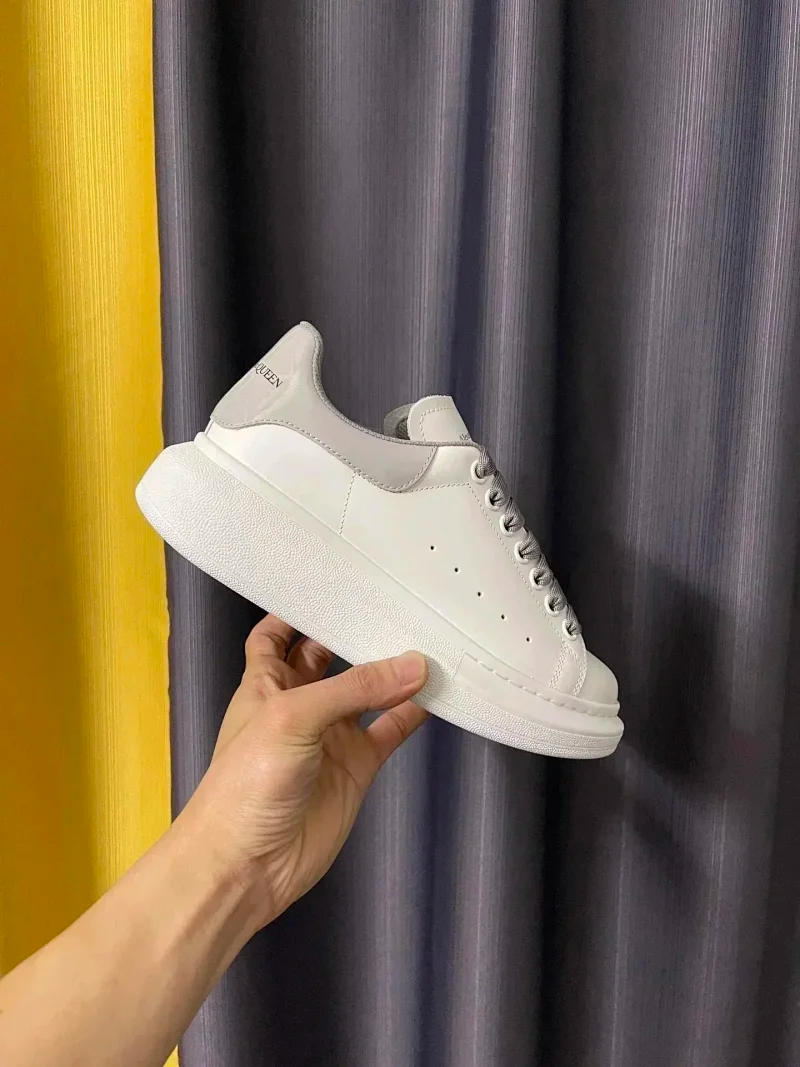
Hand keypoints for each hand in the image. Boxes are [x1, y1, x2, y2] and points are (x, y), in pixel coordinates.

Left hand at [178, 614, 428, 933]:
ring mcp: (331, 736)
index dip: (298, 611)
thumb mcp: (293, 717)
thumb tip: (414, 665)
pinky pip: (390, 730)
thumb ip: (354, 689)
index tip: (333, 584)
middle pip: (330, 657)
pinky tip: (438, 694)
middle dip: (356, 634)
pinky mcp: (357, 767)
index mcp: (266, 683)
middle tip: (397, 602)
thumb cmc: (246, 782)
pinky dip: (413, 713)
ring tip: (428, 641)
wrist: (245, 865)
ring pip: (367, 692)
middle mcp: (300, 704)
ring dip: (393, 672)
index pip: (278, 635)